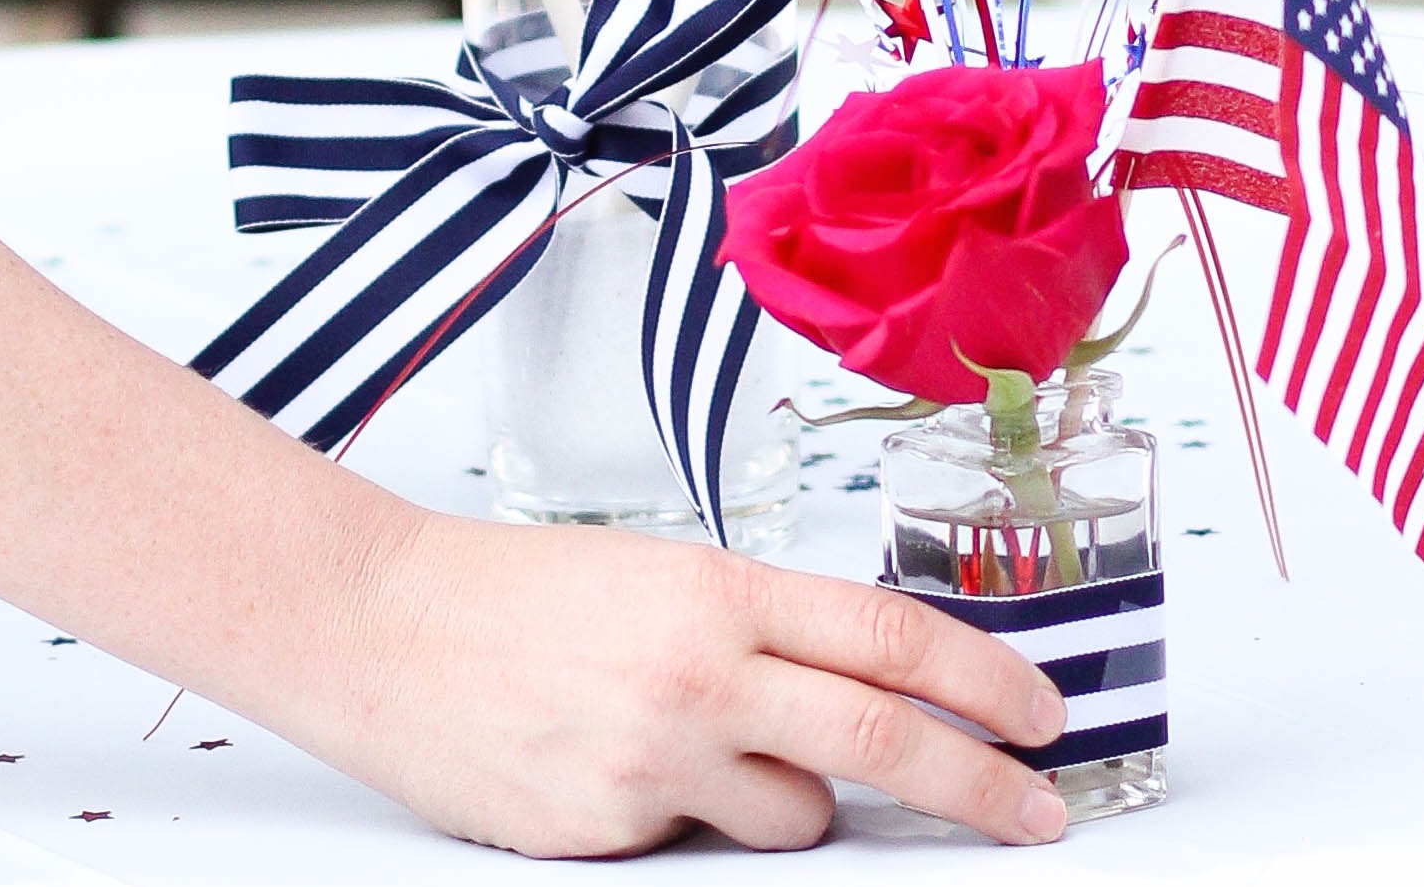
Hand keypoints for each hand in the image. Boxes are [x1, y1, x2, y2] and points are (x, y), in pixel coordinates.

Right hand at [316, 513, 1070, 854]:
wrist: (384, 627)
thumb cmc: (513, 591)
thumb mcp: (658, 576)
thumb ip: (758, 633)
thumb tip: (857, 688)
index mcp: (716, 590)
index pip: (888, 635)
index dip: (981, 678)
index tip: (1039, 712)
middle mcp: (699, 675)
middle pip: (882, 741)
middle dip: (980, 786)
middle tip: (1039, 810)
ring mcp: (655, 764)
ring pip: (799, 820)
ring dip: (795, 804)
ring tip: (712, 756)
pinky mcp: (610, 835)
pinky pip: (696, 845)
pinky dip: (687, 818)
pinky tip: (617, 767)